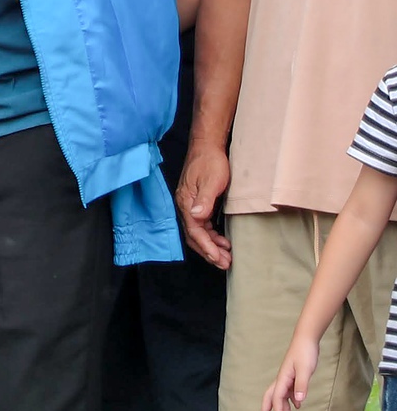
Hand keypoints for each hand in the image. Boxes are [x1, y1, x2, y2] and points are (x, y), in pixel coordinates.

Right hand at [177, 144, 232, 268]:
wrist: (207, 147)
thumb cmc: (210, 162)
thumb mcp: (211, 181)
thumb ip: (204, 200)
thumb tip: (197, 216)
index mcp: (186, 202)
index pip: (194, 231)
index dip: (207, 246)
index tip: (219, 259)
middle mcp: (185, 206)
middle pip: (194, 236)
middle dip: (208, 252)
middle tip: (224, 264)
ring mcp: (190, 205)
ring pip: (198, 232)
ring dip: (211, 246)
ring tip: (226, 257)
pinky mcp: (197, 203)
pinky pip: (202, 225)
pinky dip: (212, 236)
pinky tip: (222, 241)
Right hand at [262, 334, 321, 410]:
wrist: (306, 339)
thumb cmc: (305, 353)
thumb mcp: (306, 370)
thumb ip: (302, 385)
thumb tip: (298, 401)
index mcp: (283, 378)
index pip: (277, 397)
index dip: (278, 410)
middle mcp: (282, 379)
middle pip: (271, 396)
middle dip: (267, 409)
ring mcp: (288, 377)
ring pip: (281, 395)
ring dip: (283, 408)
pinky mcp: (294, 376)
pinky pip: (289, 391)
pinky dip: (291, 400)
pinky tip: (297, 406)